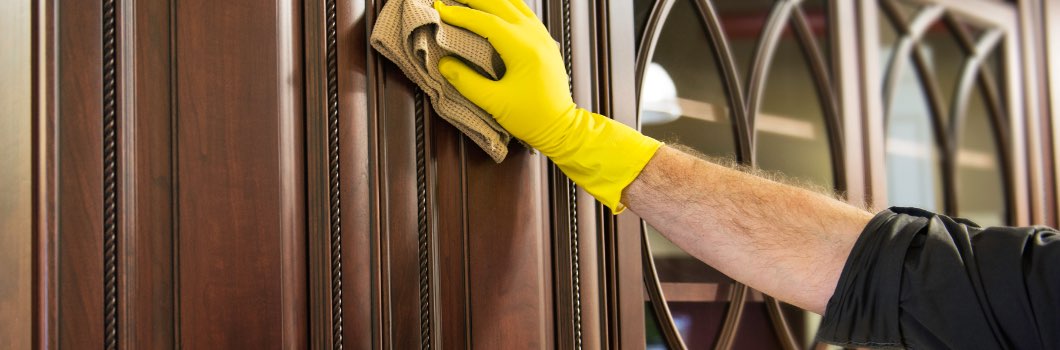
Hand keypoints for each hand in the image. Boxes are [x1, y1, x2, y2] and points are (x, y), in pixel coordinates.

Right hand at [435, 0, 661, 211]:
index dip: (462, 15)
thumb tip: (443, 64)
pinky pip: (525, 13)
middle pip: (502, 4)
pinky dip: (507, 5)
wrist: (562, 127)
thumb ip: (467, 82)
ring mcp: (543, 37)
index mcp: (524, 50)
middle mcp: (536, 37)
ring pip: (515, 4)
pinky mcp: (545, 42)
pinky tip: (495, 6)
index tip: (440, 9)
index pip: (487, 22)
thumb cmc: (531, 118)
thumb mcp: (495, 103)